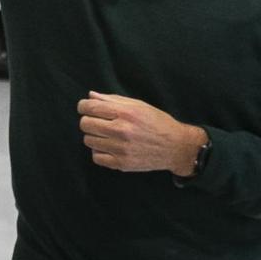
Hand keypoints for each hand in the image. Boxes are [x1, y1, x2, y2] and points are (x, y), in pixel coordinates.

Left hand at [77, 92, 205, 175]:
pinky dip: (99, 152)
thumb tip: (91, 96)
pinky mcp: (122, 163)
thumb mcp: (139, 105)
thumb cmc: (158, 123)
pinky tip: (109, 147)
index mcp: (126, 113)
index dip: (84, 106)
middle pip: (85, 124)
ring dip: (94, 136)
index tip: (86, 108)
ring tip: (106, 135)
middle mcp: (122, 130)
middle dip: (88, 120)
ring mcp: (121, 149)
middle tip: (98, 121)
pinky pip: (96, 157)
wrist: (177, 147)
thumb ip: (113, 99)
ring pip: (88, 140)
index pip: (90, 107)